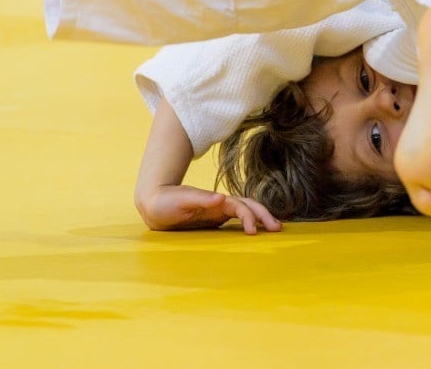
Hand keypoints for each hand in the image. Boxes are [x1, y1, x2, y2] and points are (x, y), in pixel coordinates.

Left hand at [137, 184, 281, 233]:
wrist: (153, 201)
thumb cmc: (165, 200)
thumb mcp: (181, 199)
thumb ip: (200, 198)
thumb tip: (221, 198)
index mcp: (215, 200)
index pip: (239, 206)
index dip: (248, 217)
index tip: (253, 231)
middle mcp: (220, 204)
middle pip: (249, 206)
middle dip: (264, 215)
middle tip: (277, 228)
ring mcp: (218, 212)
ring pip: (246, 212)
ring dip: (260, 219)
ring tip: (274, 229)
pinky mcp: (214, 220)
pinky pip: (237, 221)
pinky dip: (249, 224)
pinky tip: (256, 232)